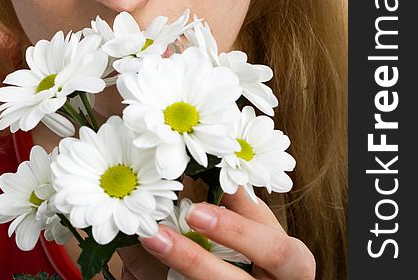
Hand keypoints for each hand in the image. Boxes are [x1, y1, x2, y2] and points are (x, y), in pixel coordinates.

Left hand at [119, 187, 314, 278]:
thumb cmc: (267, 256)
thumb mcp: (265, 229)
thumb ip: (245, 205)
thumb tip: (219, 163)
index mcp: (294, 265)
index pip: (273, 249)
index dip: (236, 231)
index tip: (196, 211)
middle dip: (193, 259)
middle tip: (157, 234)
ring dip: (169, 269)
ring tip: (142, 243)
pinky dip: (159, 279)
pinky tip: (137, 265)